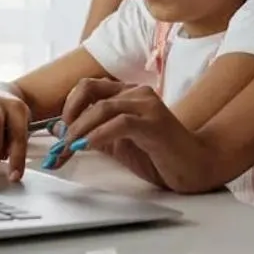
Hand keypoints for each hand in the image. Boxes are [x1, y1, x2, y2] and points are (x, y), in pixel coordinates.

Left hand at [45, 78, 218, 192]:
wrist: (195, 166)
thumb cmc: (158, 155)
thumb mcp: (117, 144)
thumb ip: (91, 134)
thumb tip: (59, 131)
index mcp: (127, 93)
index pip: (87, 86)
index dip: (67, 107)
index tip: (58, 132)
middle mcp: (136, 93)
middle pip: (89, 89)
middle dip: (68, 115)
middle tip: (60, 142)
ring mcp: (147, 105)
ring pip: (102, 106)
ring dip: (79, 129)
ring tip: (69, 149)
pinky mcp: (154, 124)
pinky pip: (120, 123)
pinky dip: (98, 135)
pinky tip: (88, 148)